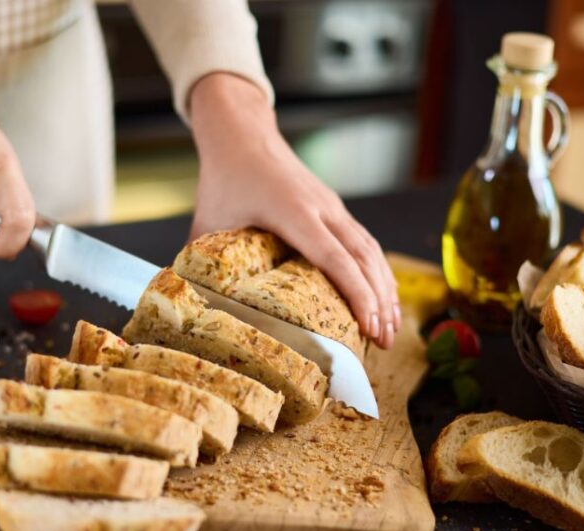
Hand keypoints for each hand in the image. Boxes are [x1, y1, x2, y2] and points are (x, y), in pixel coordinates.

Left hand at [188, 73, 399, 348]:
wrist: (243, 134)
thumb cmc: (225, 177)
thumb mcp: (208, 221)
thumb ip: (203, 263)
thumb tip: (193, 303)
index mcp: (294, 212)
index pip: (334, 258)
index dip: (356, 294)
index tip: (369, 326)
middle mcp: (322, 209)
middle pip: (364, 258)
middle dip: (379, 301)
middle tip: (384, 341)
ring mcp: (333, 207)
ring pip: (371, 250)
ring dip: (384, 288)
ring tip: (390, 327)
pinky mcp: (335, 207)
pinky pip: (365, 242)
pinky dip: (377, 270)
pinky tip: (381, 295)